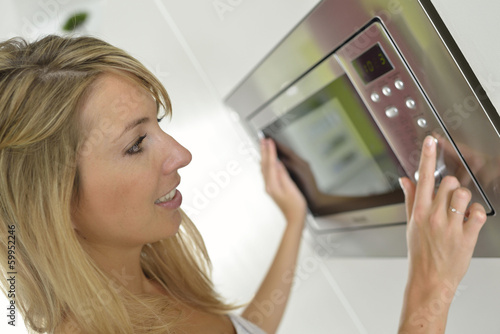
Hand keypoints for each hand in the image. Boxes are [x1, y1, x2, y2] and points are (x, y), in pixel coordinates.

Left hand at [260, 138, 306, 224]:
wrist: (295, 218)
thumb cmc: (296, 206)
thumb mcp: (291, 188)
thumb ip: (283, 175)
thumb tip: (277, 163)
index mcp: (273, 185)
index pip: (270, 164)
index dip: (270, 151)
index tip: (269, 142)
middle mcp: (268, 186)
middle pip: (264, 164)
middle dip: (264, 151)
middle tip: (263, 139)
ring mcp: (269, 187)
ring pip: (264, 168)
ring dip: (264, 156)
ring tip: (264, 146)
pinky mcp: (272, 189)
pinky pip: (266, 172)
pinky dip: (266, 163)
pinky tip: (268, 161)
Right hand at [398, 136, 486, 332]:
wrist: (430, 279)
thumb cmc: (420, 253)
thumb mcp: (410, 225)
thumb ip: (410, 199)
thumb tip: (405, 180)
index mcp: (419, 212)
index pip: (423, 178)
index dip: (427, 156)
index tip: (430, 141)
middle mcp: (434, 217)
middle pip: (448, 184)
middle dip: (451, 187)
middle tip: (450, 199)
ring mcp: (451, 227)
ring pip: (464, 195)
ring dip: (464, 200)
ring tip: (460, 211)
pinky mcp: (467, 236)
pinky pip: (478, 213)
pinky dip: (476, 214)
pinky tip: (469, 220)